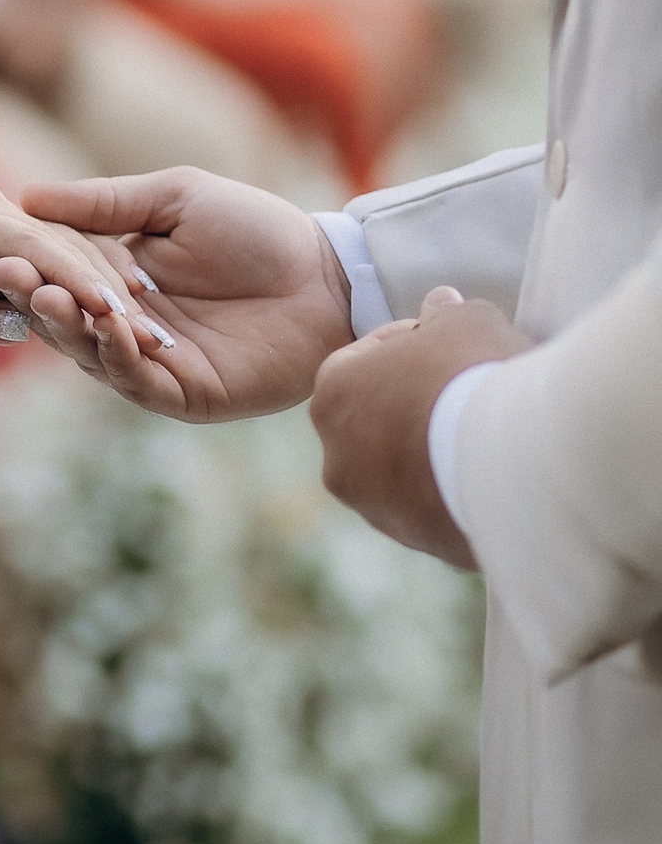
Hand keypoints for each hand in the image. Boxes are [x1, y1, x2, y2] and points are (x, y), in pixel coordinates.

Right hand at [0, 168, 354, 421]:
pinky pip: (138, 381)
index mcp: (118, 280)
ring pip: (92, 355)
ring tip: (48, 298)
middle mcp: (127, 326)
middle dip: (34, 299)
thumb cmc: (258, 230)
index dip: (25, 265)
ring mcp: (154, 365)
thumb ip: (105, 205)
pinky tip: (109, 327)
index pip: (56, 277)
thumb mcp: (175, 199)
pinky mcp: (186, 396)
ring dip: (68, 329)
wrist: (329, 276)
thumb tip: (28, 196)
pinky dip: (118, 357)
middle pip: (64, 321)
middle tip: (7, 275)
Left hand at [0, 183, 159, 347]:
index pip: (32, 248)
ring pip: (68, 252)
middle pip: (62, 248)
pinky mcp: (6, 233)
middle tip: (156, 337)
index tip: (116, 317)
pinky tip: (128, 315)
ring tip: (153, 335)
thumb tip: (18, 325)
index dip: (77, 282)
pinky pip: (55, 258)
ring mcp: (0, 216)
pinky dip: (90, 285)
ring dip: (109, 291)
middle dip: (108, 290)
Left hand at [310, 289, 532, 567]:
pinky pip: (435, 505)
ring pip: (403, 468)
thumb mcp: (464, 321)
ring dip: (435, 450)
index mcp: (332, 394)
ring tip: (489, 432)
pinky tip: (496, 471)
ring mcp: (374, 507)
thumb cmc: (475, 372)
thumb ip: (444, 314)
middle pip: (379, 417)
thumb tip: (439, 303)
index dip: (413, 341)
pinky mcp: (417, 540)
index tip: (452, 341)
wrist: (512, 458)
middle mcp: (338, 457)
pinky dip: (456, 489)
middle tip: (470, 386)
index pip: (367, 356)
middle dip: (418, 400)